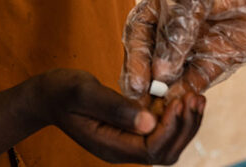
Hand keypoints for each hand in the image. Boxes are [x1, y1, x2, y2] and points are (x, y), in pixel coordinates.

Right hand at [37, 69, 204, 164]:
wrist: (48, 96)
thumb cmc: (62, 92)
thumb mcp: (85, 93)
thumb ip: (115, 107)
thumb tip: (148, 122)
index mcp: (111, 147)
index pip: (152, 150)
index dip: (170, 128)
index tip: (178, 101)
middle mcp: (123, 150)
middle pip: (166, 153)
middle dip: (185, 127)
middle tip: (195, 98)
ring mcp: (128, 142)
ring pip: (167, 144)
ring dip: (185, 123)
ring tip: (196, 97)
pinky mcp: (132, 131)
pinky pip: (161, 131)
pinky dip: (176, 116)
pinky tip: (184, 96)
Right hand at [120, 0, 245, 99]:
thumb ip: (181, 26)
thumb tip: (162, 68)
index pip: (141, 26)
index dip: (136, 53)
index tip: (138, 80)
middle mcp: (179, 18)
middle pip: (152, 51)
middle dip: (145, 76)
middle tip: (142, 100)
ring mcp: (200, 37)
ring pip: (172, 68)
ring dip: (164, 88)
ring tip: (159, 109)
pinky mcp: (221, 55)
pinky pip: (198, 76)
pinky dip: (189, 90)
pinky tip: (184, 102)